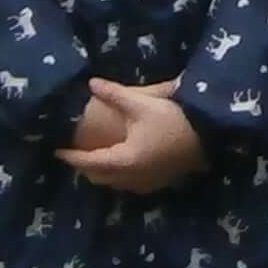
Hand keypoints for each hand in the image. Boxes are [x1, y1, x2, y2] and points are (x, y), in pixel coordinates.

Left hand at [60, 79, 205, 192]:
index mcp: (124, 160)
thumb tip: (91, 83)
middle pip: (100, 178)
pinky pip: (130, 184)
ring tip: (95, 159)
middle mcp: (132, 177)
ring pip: (115, 183)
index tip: (56, 151)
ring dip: (102, 174)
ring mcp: (147, 183)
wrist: (211, 135)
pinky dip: (119, 176)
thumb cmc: (174, 119)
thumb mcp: (142, 104)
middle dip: (84, 167)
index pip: (89, 161)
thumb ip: (114, 94)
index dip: (71, 157)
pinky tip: (121, 164)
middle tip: (74, 154)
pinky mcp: (160, 182)